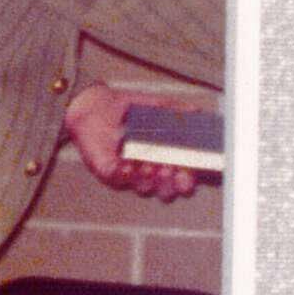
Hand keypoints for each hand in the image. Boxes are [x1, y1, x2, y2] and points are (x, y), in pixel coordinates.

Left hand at [61, 83, 204, 201]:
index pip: (181, 175)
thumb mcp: (156, 106)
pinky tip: (128, 166)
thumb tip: (195, 111)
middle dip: (169, 183)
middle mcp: (149, 169)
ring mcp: (129, 172)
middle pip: (165, 189)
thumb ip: (176, 109)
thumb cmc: (129, 109)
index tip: (188, 176)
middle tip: (168, 170)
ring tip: (149, 166)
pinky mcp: (109, 171)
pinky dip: (125, 175)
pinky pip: (119, 179)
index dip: (186, 179)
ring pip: (144, 187)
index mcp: (164, 157)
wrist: (97, 105)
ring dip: (149, 179)